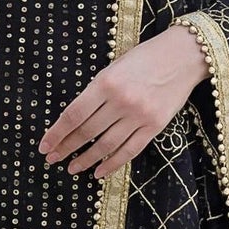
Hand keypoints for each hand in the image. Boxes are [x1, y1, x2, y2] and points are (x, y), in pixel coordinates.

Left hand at [38, 25, 208, 179]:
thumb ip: (96, 92)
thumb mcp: (114, 67)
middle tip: (53, 158)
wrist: (184, 56)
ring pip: (106, 146)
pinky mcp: (155, 126)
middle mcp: (121, 101)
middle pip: (86, 132)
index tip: (44, 146)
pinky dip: (112, 164)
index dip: (56, 133)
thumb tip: (74, 121)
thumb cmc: (145, 58)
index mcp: (106, 83)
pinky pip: (129, 151)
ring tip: (72, 168)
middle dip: (66, 148)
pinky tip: (98, 172)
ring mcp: (139, 116)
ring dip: (86, 160)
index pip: (73, 115)